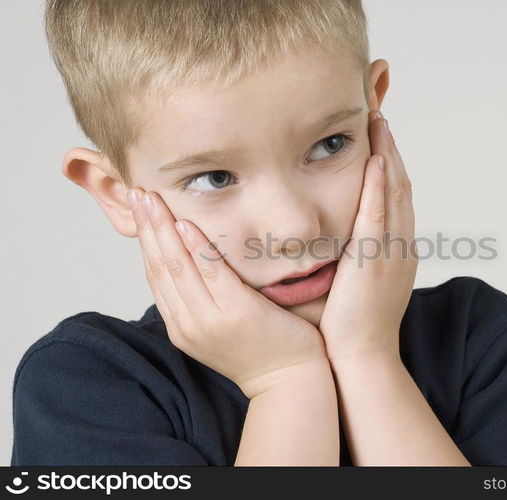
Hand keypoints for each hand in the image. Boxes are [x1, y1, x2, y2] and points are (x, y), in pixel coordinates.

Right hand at [128, 188, 327, 398]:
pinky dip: (195, 247)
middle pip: (159, 267)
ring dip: (161, 229)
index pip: (156, 276)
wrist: (289, 382)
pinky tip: (185, 224)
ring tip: (151, 199)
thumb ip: (205, 298)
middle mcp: (188, 324)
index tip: (140, 211)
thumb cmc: (263, 349)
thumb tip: (195, 262)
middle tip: (137, 194)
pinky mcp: (236, 312)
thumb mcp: (221, 325)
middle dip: (146, 228)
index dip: (145, 241)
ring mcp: (209, 320)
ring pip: (177, 266)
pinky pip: (211, 273)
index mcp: (182, 326)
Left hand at [318, 110, 417, 362]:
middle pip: (400, 184)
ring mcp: (392, 251)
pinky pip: (381, 214)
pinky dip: (381, 185)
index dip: (389, 161)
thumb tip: (333, 234)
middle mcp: (400, 244)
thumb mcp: (356, 281)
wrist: (361, 356)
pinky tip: (377, 158)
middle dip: (391, 147)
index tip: (377, 134)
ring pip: (395, 192)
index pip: (395, 195)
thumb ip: (350, 252)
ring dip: (388, 154)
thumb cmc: (350, 324)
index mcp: (396, 248)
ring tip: (379, 120)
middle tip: (380, 113)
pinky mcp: (376, 260)